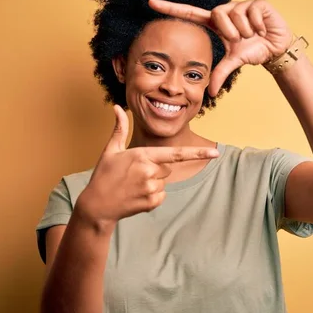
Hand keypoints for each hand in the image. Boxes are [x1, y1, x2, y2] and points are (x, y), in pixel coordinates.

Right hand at [75, 105, 219, 225]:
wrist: (97, 206)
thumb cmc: (104, 175)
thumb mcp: (111, 150)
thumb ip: (120, 128)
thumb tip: (117, 107)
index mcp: (142, 156)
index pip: (176, 154)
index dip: (198, 153)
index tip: (215, 153)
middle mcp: (149, 172)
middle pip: (167, 167)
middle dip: (155, 169)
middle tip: (134, 174)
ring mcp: (151, 188)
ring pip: (164, 181)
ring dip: (153, 182)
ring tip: (133, 185)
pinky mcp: (152, 202)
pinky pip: (162, 195)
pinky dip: (152, 195)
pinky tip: (137, 195)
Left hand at [149, 0, 293, 96]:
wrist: (277, 49)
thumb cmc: (253, 51)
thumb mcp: (234, 62)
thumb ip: (220, 74)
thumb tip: (210, 93)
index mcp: (216, 23)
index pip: (189, 13)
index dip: (171, 8)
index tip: (150, 4)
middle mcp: (226, 11)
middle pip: (217, 14)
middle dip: (230, 32)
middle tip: (241, 39)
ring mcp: (241, 5)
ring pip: (235, 14)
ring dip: (245, 30)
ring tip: (253, 34)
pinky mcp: (257, 3)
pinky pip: (250, 13)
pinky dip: (258, 25)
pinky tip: (262, 28)